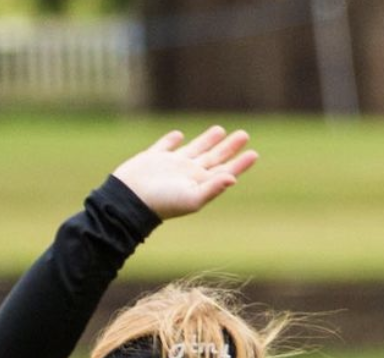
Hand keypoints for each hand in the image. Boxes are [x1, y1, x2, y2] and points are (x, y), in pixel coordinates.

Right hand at [111, 125, 257, 219]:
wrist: (129, 200)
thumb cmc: (162, 202)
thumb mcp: (191, 197)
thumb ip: (212, 188)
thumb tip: (233, 178)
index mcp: (199, 183)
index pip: (225, 171)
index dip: (240, 163)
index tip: (254, 154)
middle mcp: (188, 174)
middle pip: (214, 157)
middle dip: (229, 147)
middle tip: (244, 134)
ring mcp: (171, 166)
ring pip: (194, 149)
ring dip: (207, 140)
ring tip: (220, 130)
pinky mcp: (153, 158)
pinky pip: (166, 146)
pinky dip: (172, 140)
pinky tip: (179, 136)